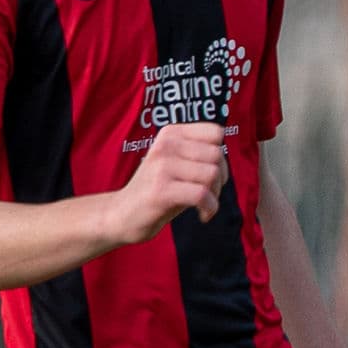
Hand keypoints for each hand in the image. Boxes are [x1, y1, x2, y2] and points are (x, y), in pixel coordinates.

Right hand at [109, 123, 228, 240]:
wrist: (122, 214)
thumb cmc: (158, 188)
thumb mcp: (177, 162)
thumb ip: (199, 153)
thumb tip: (226, 154)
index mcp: (171, 133)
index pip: (216, 132)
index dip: (221, 155)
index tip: (211, 172)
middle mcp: (165, 145)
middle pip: (217, 155)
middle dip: (221, 178)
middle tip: (208, 193)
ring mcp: (162, 166)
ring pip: (212, 174)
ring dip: (215, 195)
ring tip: (203, 203)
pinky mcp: (161, 189)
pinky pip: (202, 194)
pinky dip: (210, 208)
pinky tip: (202, 215)